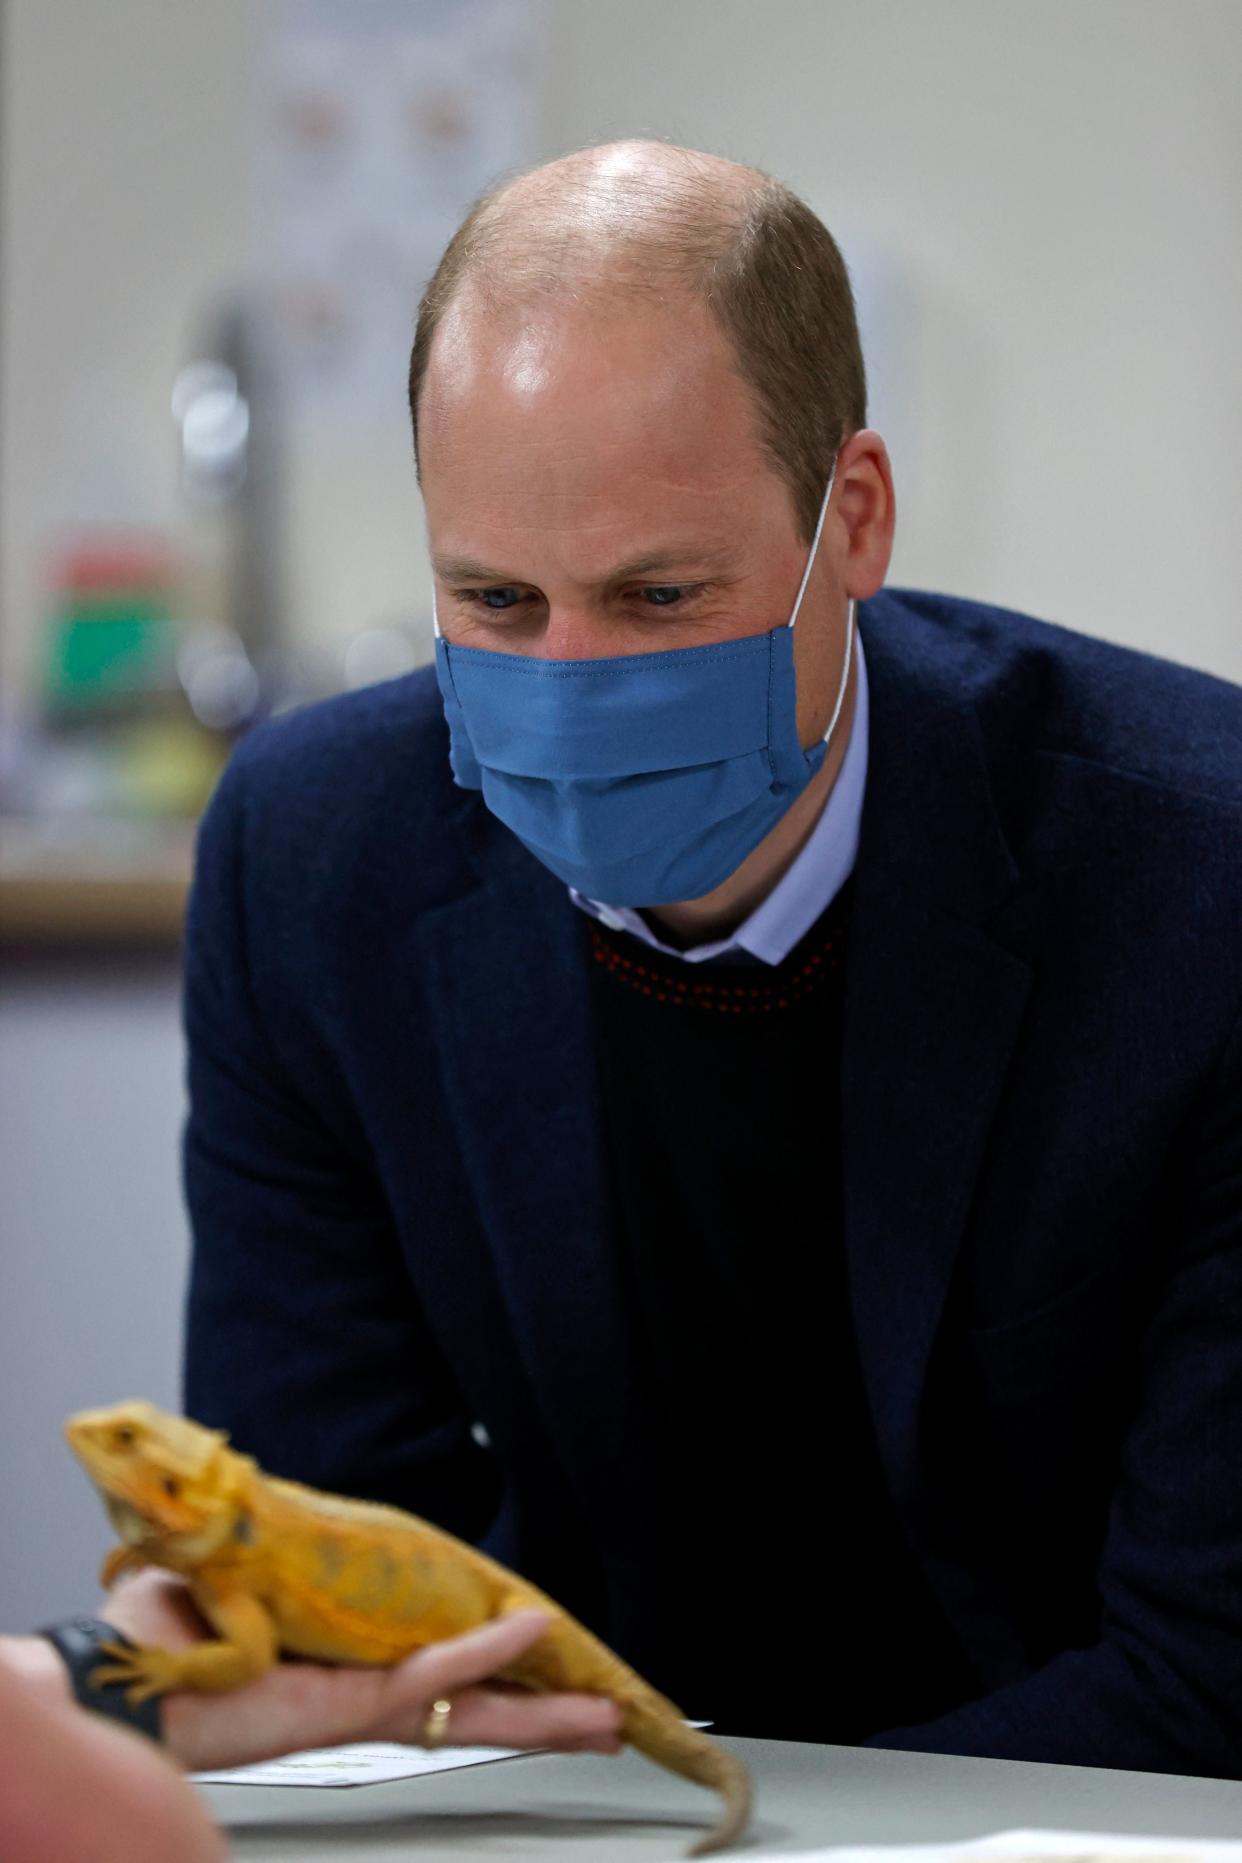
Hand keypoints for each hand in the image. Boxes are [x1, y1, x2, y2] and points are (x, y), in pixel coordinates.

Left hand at [100, 1570, 622, 1772]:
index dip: (498, 1665)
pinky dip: (483, 1651)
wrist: (128, 1677)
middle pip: (475, 1701)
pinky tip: (530, 1632)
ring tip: (602, 1710)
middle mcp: (366, 1687)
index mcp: (348, 1664)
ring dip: (538, 1703)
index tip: (547, 1655)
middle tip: (605, 1716)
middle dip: (543, 1710)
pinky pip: (431, 1672)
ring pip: (471, 1702)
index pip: (441, 1666)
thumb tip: (290, 1514)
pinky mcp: (352, 1700)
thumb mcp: (242, 1580)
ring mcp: (365, 1698)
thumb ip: (286, 1555)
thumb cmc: (166, 1630)